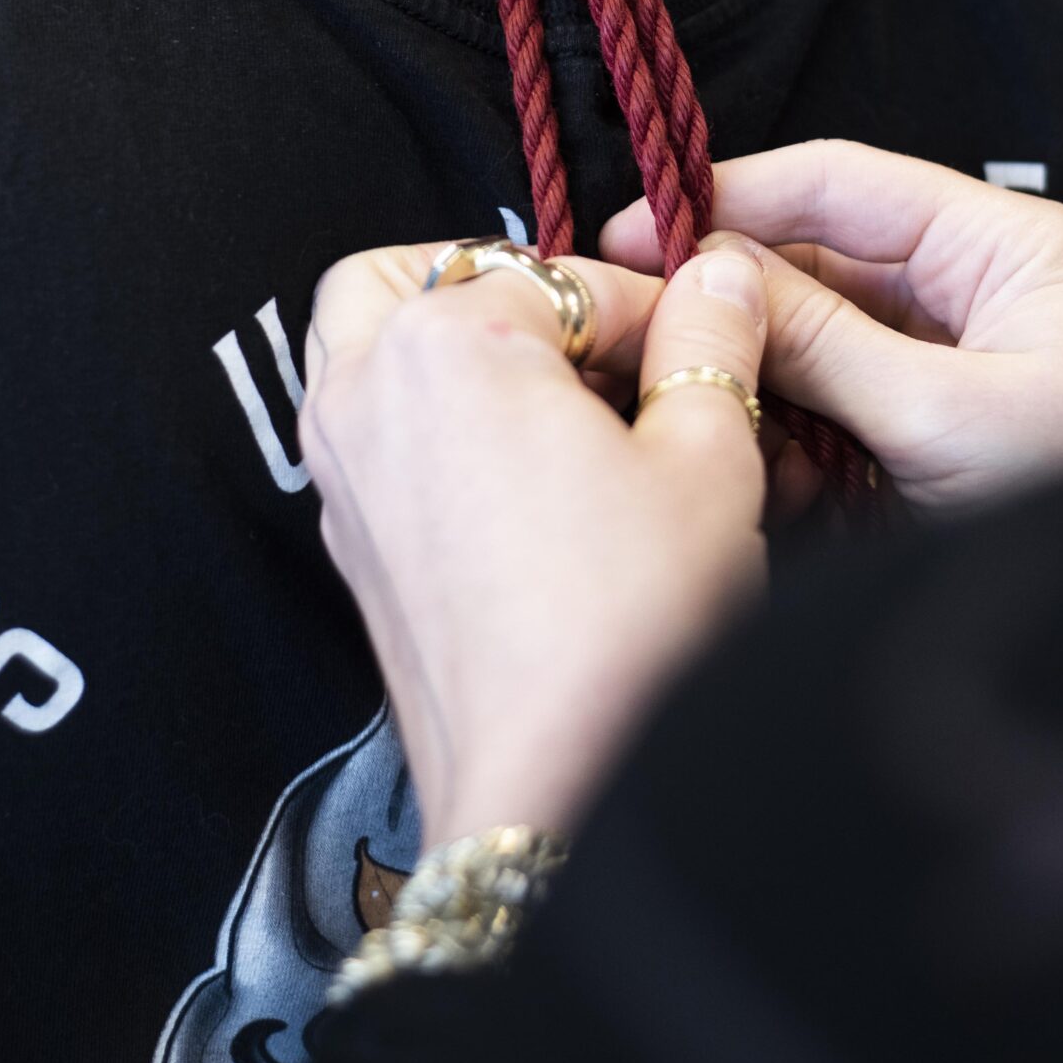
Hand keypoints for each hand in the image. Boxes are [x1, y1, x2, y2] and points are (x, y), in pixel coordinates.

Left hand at [300, 240, 769, 843]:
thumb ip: (709, 343)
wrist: (558, 788)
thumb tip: (719, 273)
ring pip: (373, 351)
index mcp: (449, 341)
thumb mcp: (706, 459)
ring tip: (562, 404)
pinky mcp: (351, 548)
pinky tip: (532, 477)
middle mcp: (367, 392)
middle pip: (414, 277)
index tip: (706, 347)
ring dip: (454, 349)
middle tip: (600, 344)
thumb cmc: (632, 624)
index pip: (567, 275)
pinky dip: (435, 424)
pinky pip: (375, 436)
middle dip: (506, 288)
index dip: (653, 309)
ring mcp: (343, 475)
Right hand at [605, 142, 1062, 506]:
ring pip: (801, 344)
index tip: (635, 225)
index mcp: (996, 246)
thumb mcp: (948, 414)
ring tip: (679, 403)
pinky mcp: (909, 442)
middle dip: (725, 295)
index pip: (839, 182)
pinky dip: (771, 437)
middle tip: (627, 322)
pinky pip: (817, 415)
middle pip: (809, 261)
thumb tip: (707, 275)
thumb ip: (822, 341)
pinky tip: (737, 464)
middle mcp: (961, 292)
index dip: (730, 194)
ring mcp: (932, 369)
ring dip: (743, 375)